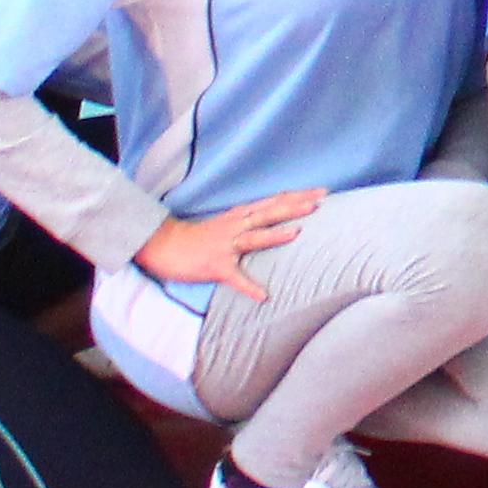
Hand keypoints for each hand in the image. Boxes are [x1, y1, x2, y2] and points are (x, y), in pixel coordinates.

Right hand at [134, 188, 320, 298]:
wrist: (164, 245)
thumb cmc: (200, 236)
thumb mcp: (229, 221)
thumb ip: (253, 218)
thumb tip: (281, 216)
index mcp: (241, 215)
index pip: (274, 201)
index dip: (298, 196)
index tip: (322, 191)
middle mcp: (236, 226)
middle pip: (269, 212)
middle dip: (293, 207)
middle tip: (318, 202)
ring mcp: (226, 245)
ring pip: (254, 237)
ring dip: (275, 234)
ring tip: (296, 232)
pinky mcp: (216, 266)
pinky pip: (235, 277)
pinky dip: (250, 287)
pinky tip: (264, 296)